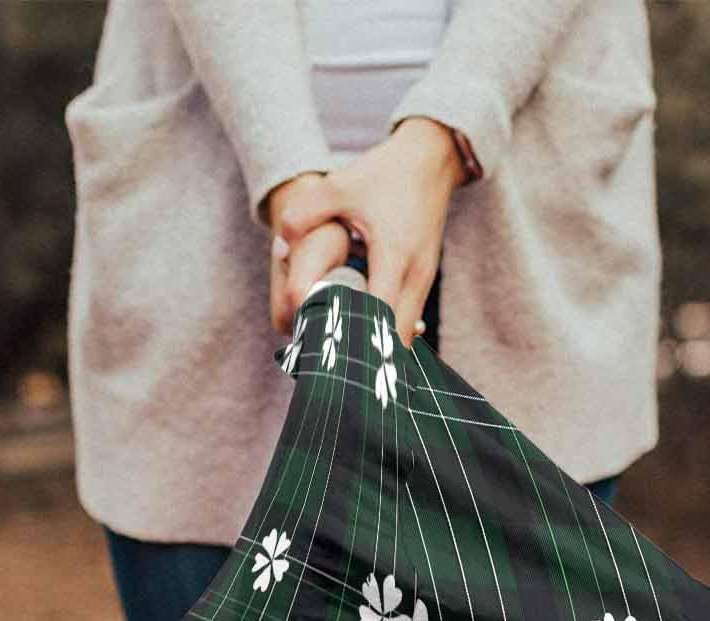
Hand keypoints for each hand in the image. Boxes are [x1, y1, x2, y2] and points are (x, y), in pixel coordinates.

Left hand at [271, 118, 465, 346]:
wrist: (431, 159)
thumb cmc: (384, 174)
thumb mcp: (339, 186)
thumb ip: (303, 214)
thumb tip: (279, 247)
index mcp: (394, 255)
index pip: (378, 317)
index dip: (355, 341)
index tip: (330, 359)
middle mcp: (415, 275)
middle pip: (395, 340)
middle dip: (367, 359)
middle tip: (333, 372)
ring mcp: (424, 281)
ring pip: (404, 336)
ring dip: (378, 351)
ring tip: (345, 364)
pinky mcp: (424, 281)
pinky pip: (407, 322)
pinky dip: (387, 337)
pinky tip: (362, 344)